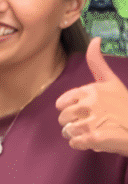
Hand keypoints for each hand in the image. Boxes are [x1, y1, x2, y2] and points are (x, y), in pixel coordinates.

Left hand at [56, 37, 127, 155]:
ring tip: (93, 131)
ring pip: (68, 131)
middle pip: (63, 118)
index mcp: (91, 90)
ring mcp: (91, 121)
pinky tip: (94, 140)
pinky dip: (82, 144)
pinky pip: (75, 143)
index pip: (62, 103)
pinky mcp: (94, 138)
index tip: (83, 110)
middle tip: (89, 123)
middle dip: (72, 123)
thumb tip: (95, 39)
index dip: (70, 109)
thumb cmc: (124, 106)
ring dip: (78, 134)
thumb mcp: (111, 81)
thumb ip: (97, 62)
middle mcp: (90, 104)